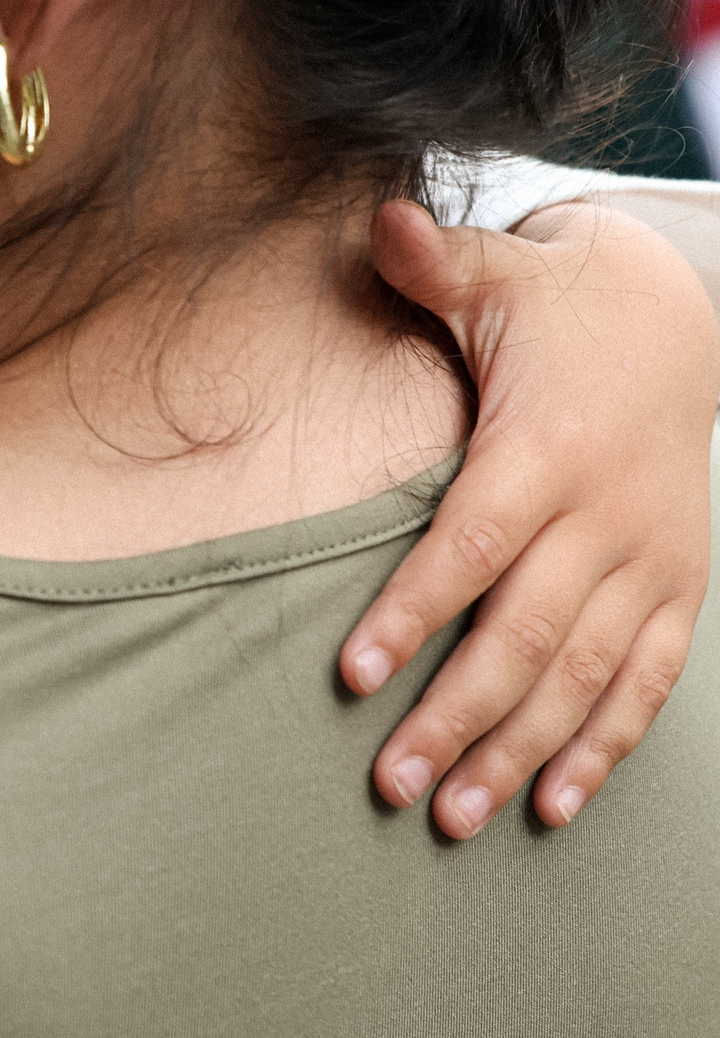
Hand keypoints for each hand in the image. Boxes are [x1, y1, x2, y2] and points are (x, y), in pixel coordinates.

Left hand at [347, 199, 717, 836]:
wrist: (684, 319)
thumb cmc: (557, 308)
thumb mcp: (503, 276)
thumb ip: (434, 264)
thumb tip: (377, 220)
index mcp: (548, 447)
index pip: (473, 543)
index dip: (415, 609)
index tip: (353, 672)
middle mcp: (608, 514)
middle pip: (527, 632)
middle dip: (457, 715)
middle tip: (390, 784)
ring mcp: (652, 559)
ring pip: (587, 674)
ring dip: (521, 751)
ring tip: (452, 817)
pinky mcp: (678, 588)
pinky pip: (647, 683)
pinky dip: (604, 748)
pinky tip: (553, 810)